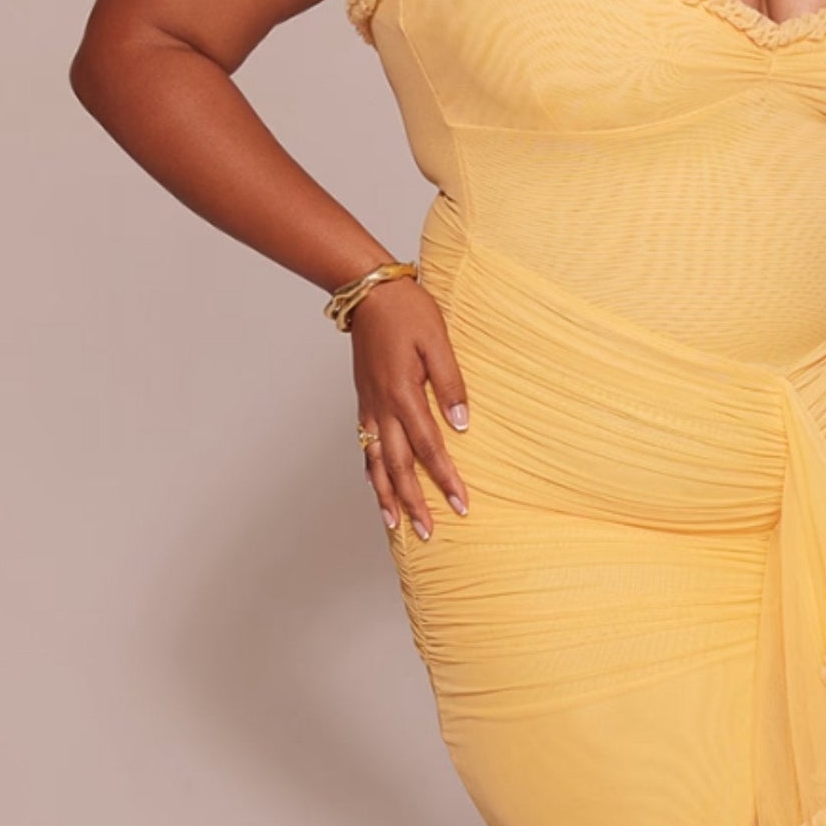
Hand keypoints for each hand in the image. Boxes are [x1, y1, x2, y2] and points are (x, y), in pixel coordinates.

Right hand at [351, 277, 469, 537]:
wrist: (368, 292)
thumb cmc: (407, 311)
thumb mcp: (437, 341)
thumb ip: (450, 383)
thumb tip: (461, 424)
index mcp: (403, 393)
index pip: (429, 448)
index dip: (445, 479)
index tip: (460, 505)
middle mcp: (382, 406)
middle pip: (399, 466)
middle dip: (414, 502)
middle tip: (428, 532)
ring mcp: (369, 406)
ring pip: (376, 461)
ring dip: (386, 495)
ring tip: (395, 524)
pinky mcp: (364, 400)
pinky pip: (365, 445)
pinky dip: (370, 470)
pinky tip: (377, 485)